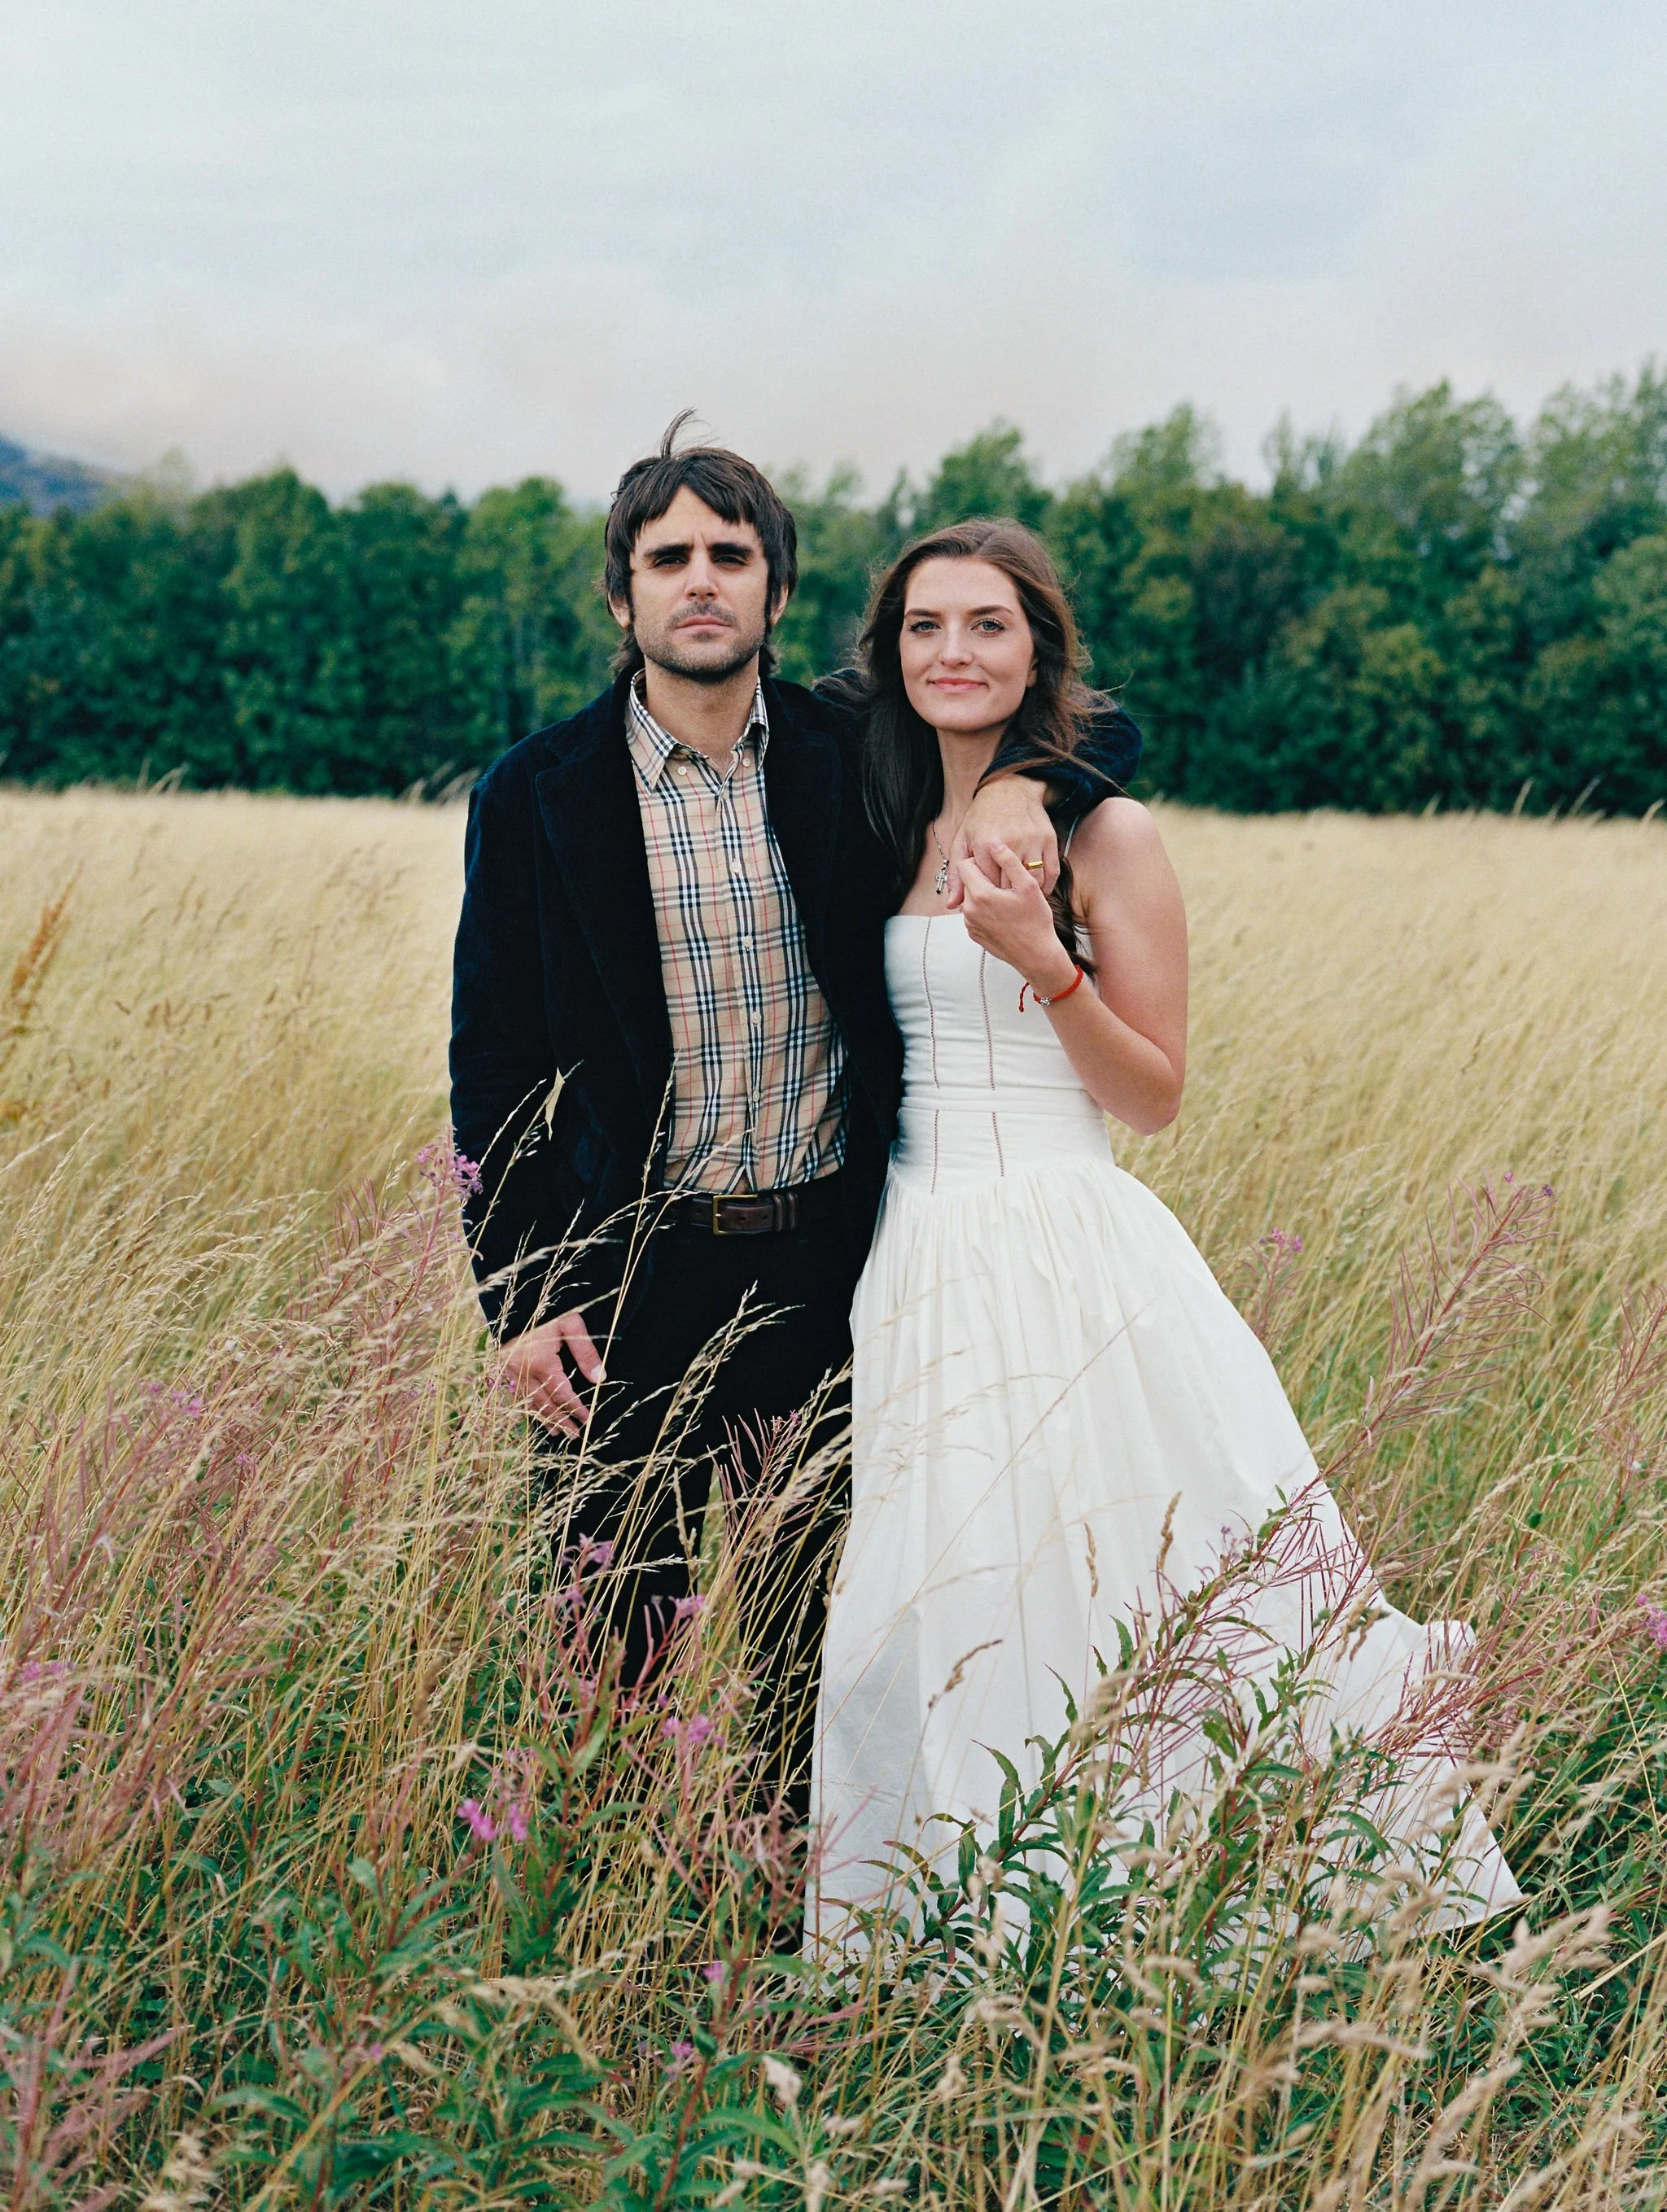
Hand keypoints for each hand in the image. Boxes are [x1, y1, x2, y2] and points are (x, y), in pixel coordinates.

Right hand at [499, 1308, 605, 1437]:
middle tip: (575, 1436)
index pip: (562, 1393)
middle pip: (544, 1403)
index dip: (575, 1409)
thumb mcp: (571, 1324)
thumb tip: (600, 1379)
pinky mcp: (502, 1368)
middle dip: (561, 1420)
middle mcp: (522, 1370)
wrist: (515, 1302)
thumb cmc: (548, 1310)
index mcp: (540, 1361)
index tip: (587, 1420)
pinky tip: (537, 1416)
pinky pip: (517, 1395)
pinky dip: (529, 1408)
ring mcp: (510, 1371)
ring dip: (545, 1418)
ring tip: (558, 1433)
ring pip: (529, 1402)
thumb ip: (586, 1352)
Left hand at [945, 777, 1058, 903]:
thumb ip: (956, 874)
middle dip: (1005, 898)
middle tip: (1004, 904)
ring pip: (1033, 881)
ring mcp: (1032, 840)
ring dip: (1027, 894)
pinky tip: (1039, 892)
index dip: (987, 896)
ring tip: (1020, 900)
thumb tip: (951, 905)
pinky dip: (1047, 886)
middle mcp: (1010, 842)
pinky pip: (1051, 871)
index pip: (987, 884)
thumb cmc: (981, 817)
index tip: (987, 900)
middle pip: (1009, 886)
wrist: (1009, 789)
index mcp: (985, 844)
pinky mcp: (1049, 839)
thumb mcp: (962, 841)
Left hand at [959, 841, 1079, 996]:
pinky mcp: (974, 934)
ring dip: (983, 893)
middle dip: (982, 877)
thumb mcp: (1028, 885)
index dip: (981, 860)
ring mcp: (970, 924)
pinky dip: (984, 909)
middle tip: (1005, 883)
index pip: (965, 864)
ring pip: (970, 897)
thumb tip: (994, 842)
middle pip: (967, 881)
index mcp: (981, 894)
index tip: (997, 866)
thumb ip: (1009, 861)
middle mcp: (970, 909)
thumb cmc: (1036, 921)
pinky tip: (1003, 913)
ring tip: (1006, 899)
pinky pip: (974, 913)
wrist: (1036, 956)